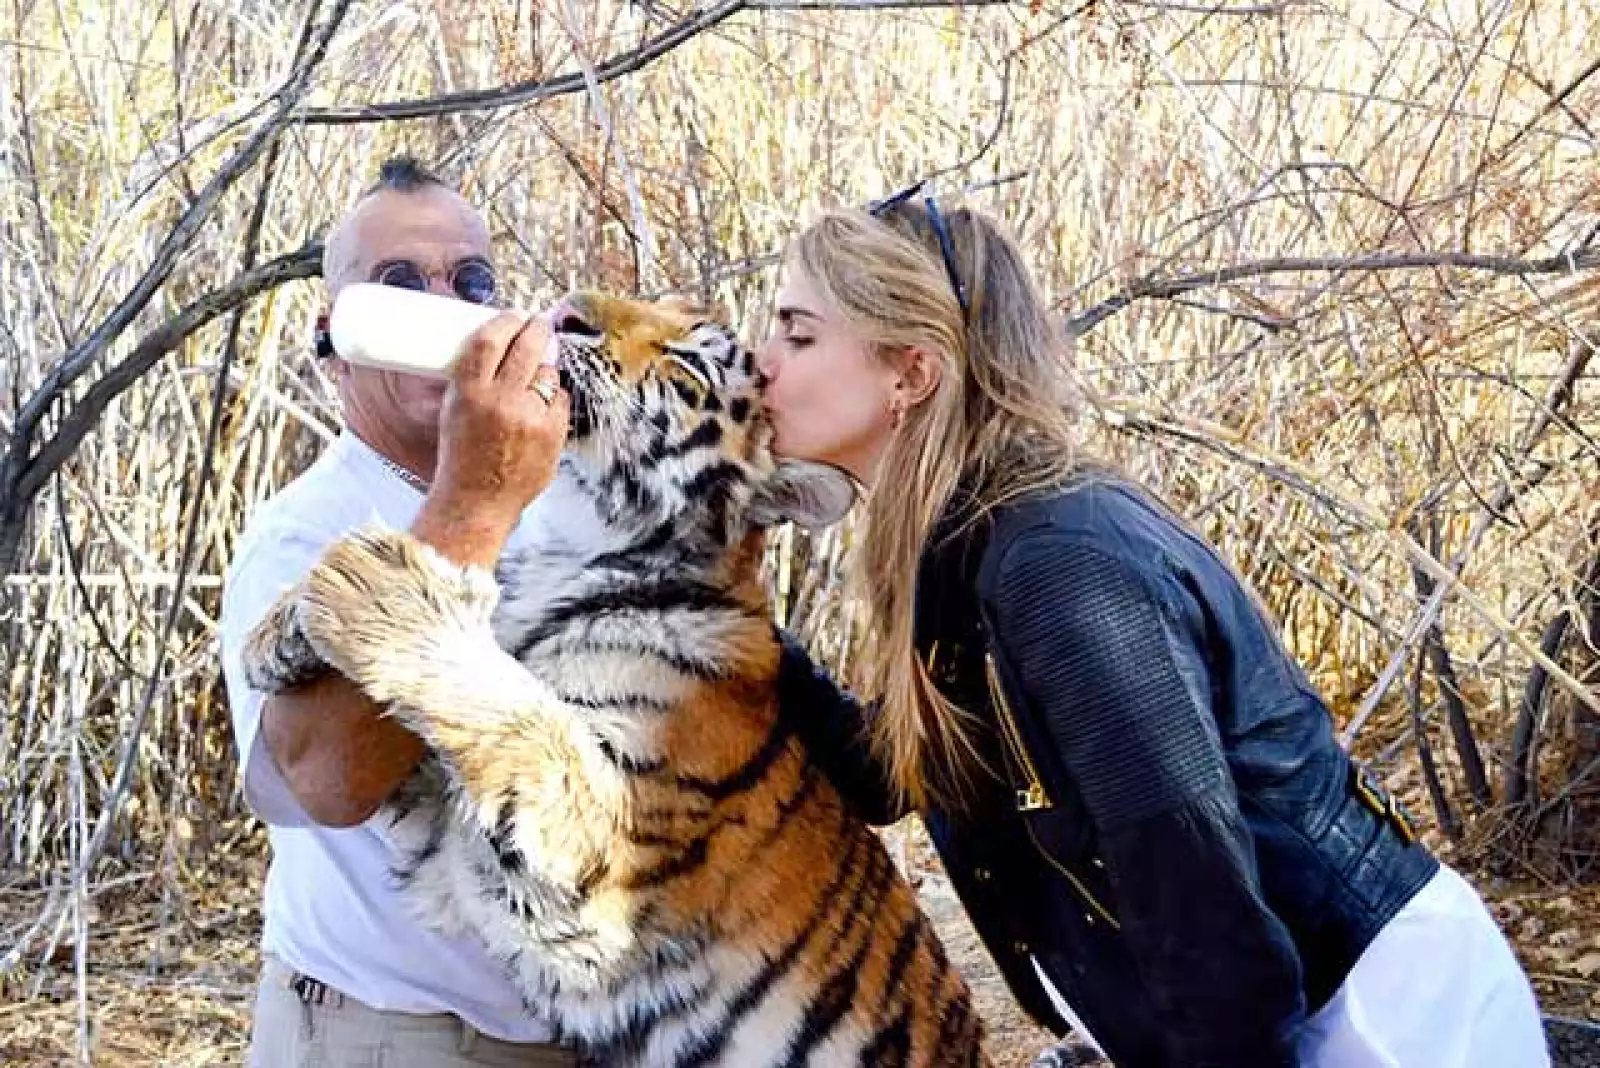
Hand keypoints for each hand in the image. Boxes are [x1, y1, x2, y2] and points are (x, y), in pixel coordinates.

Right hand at [414, 313, 567, 565]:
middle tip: (538, 324)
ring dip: (543, 366)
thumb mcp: (454, 409)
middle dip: (536, 329)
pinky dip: (552, 399)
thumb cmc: (461, 457)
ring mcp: (530, 418)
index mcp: (469, 392)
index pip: (490, 340)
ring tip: (536, 370)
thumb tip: (502, 343)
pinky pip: (560, 400)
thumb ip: (475, 377)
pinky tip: (541, 404)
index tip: (513, 316)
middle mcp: (501, 401)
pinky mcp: (552, 434)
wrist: (477, 502)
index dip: (505, 321)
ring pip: (547, 373)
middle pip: (527, 347)